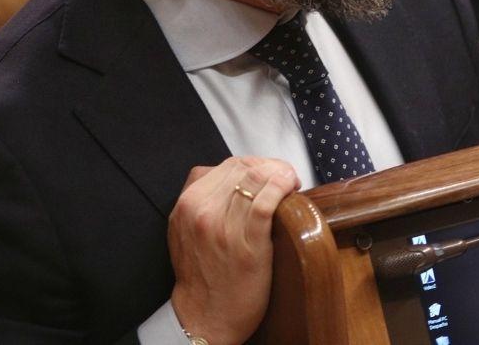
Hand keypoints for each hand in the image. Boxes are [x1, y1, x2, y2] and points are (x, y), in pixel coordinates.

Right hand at [167, 156, 300, 344]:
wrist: (206, 314)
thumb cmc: (203, 272)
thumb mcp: (187, 229)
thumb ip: (204, 199)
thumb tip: (237, 175)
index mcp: (187, 203)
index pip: (229, 165)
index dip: (256, 164)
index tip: (270, 174)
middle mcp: (200, 210)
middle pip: (245, 167)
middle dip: (271, 167)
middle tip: (286, 179)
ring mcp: (222, 226)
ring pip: (257, 178)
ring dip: (281, 176)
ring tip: (291, 184)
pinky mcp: (246, 242)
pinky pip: (266, 201)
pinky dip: (282, 188)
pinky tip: (291, 190)